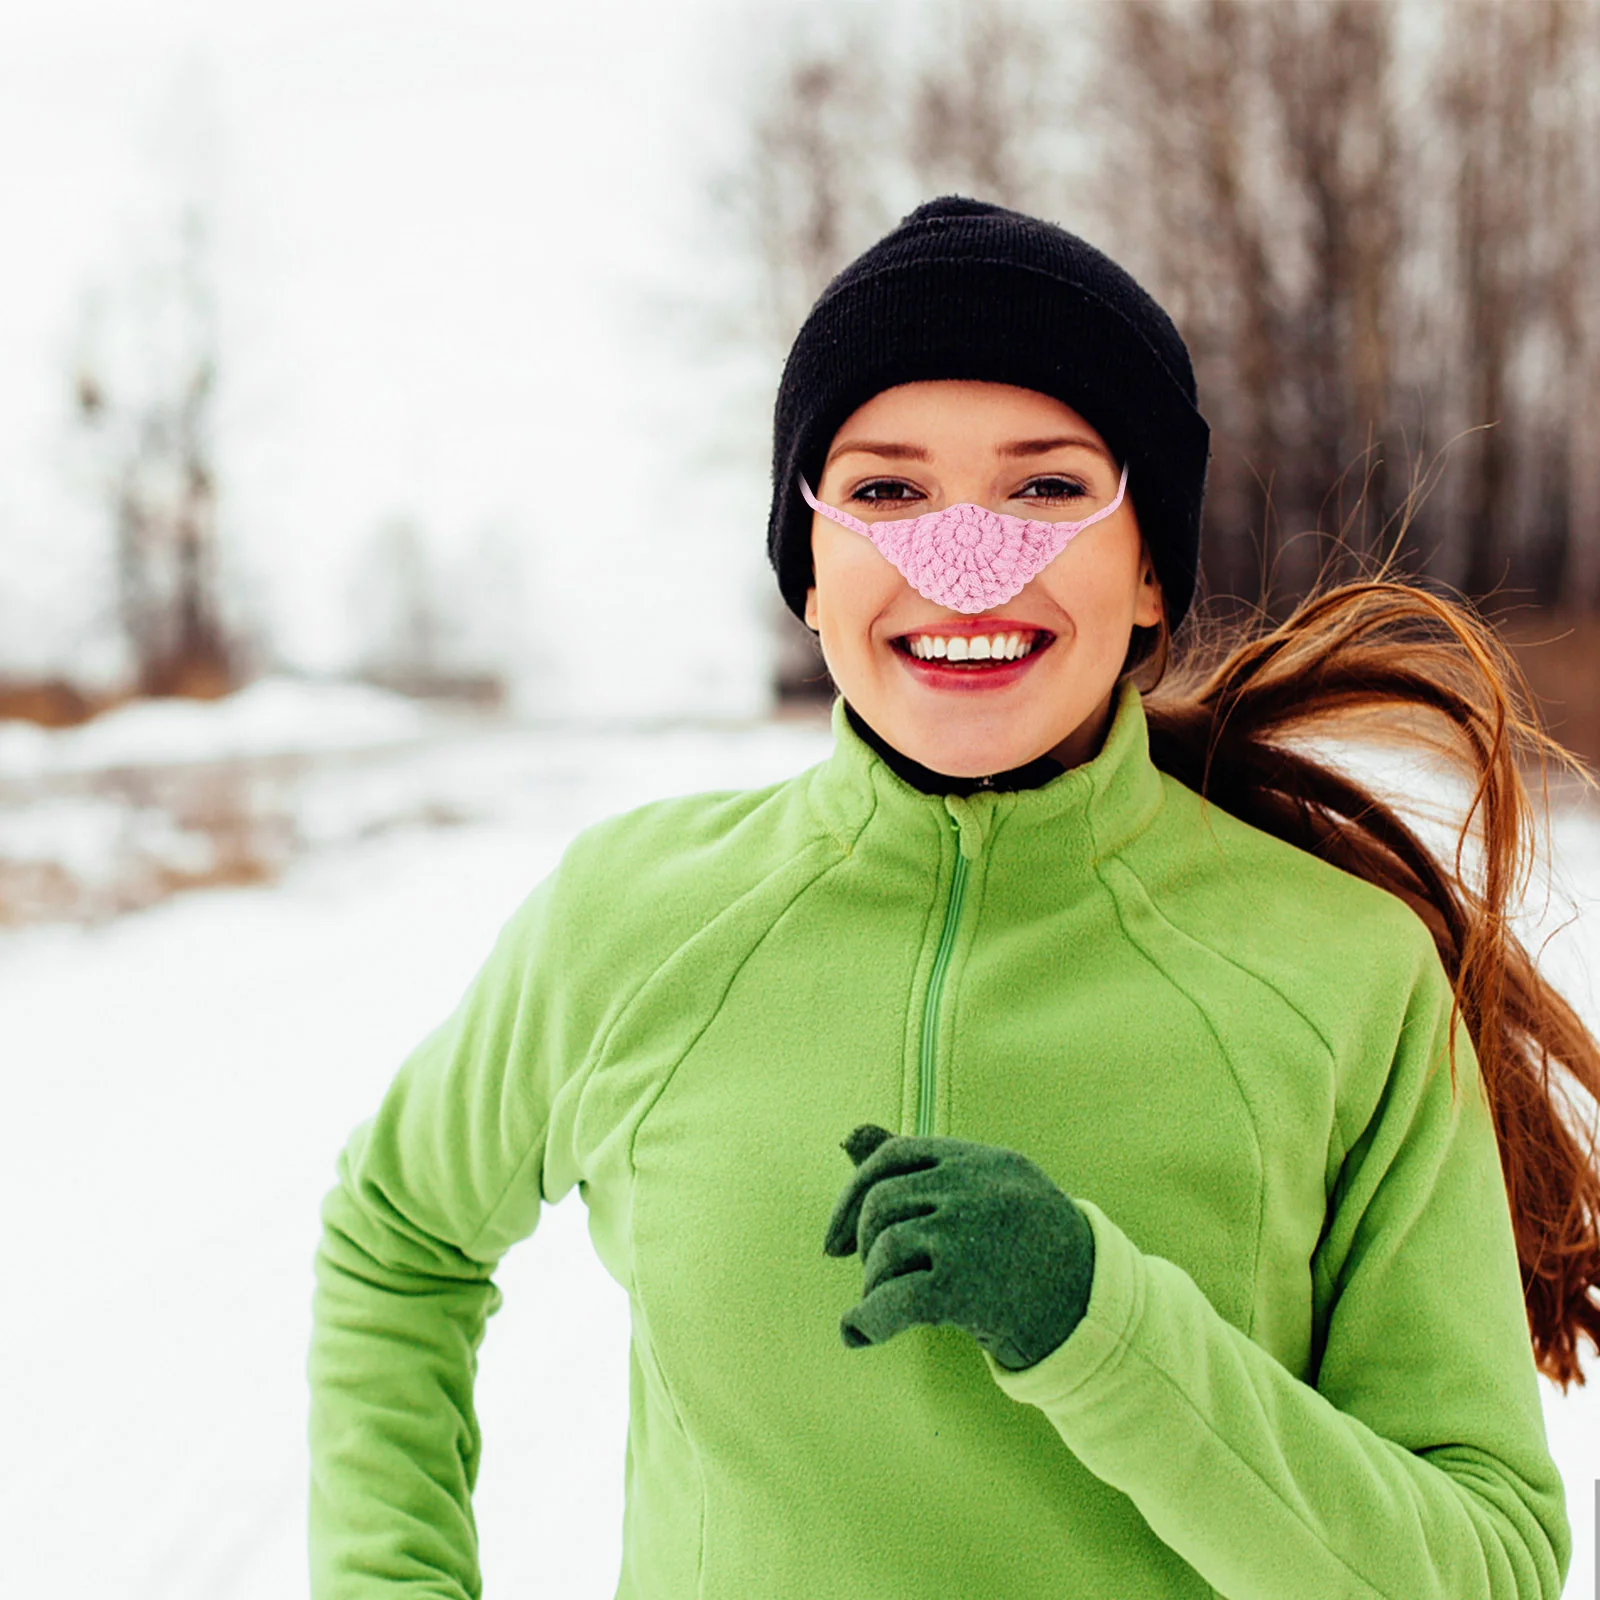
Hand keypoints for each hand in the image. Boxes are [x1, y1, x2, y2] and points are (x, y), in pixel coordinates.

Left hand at [823, 1124, 1094, 1370]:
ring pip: (885, 1249)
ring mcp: (969, 1234)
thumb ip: (920, 1167)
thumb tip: (847, 1136)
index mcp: (982, 1160)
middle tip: (872, 1277)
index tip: (837, 1238)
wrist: (1098, 1312)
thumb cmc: (1034, 1249)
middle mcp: (974, 1188)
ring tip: (886, 1306)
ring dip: (873, 1284)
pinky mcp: (964, 1287)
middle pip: (882, 1203)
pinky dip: (866, 1320)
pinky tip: (856, 1334)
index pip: (894, 1155)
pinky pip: (892, 1300)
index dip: (854, 1192)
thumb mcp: (988, 1191)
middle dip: (863, 1243)